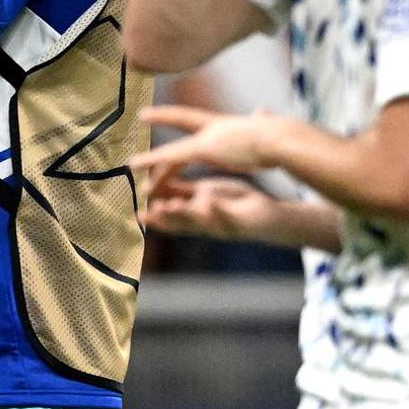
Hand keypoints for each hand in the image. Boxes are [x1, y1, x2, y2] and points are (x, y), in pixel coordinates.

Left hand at [131, 104, 290, 174]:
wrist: (279, 138)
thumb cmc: (279, 137)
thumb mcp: (266, 126)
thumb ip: (262, 120)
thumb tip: (264, 111)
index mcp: (227, 124)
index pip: (199, 116)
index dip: (185, 113)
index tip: (177, 109)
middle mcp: (213, 126)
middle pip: (182, 119)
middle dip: (163, 116)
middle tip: (144, 115)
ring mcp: (206, 137)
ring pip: (173, 148)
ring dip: (152, 159)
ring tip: (132, 165)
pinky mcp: (204, 148)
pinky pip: (172, 157)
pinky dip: (155, 163)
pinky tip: (139, 167)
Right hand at [140, 175, 283, 240]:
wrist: (270, 216)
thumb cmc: (236, 205)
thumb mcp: (206, 194)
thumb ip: (183, 191)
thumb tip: (158, 183)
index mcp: (198, 216)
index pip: (173, 220)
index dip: (156, 219)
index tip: (138, 215)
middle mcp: (208, 225)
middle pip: (182, 224)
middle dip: (164, 221)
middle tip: (145, 217)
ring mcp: (223, 224)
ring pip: (200, 221)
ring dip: (183, 215)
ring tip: (167, 206)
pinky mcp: (240, 221)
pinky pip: (227, 216)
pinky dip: (216, 210)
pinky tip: (207, 201)